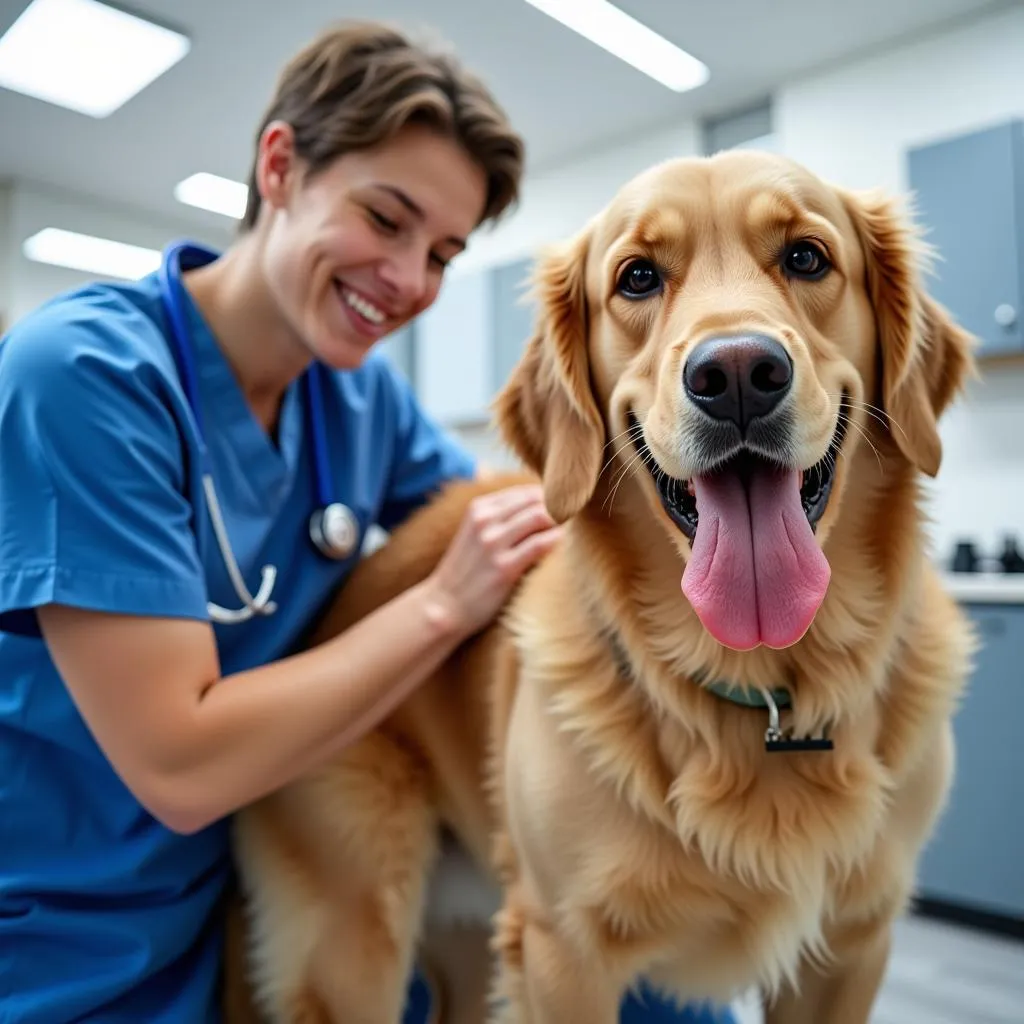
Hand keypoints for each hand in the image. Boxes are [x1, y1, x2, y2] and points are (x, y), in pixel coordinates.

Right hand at [426, 484, 561, 637]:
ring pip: (542, 516)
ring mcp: (493, 543)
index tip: (567, 514)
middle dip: (561, 508)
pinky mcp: (504, 567)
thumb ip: (501, 518)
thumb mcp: (475, 534)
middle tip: (578, 524)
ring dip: (563, 523)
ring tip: (576, 535)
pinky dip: (559, 542)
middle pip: (537, 500)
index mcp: (479, 508)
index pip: (526, 492)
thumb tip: (542, 507)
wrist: (443, 607)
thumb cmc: (466, 573)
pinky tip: (568, 551)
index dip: (551, 501)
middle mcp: (485, 520)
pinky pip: (542, 544)